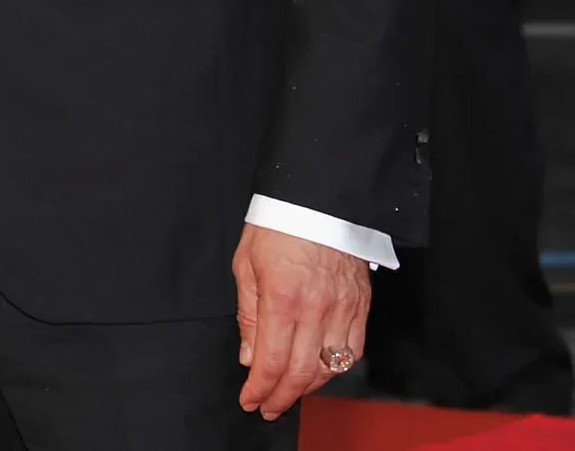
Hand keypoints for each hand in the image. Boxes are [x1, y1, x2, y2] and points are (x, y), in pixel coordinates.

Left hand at [233, 224, 369, 417]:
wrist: (318, 200)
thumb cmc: (277, 227)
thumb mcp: (246, 266)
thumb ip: (249, 315)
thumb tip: (250, 358)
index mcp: (282, 299)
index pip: (271, 362)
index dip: (260, 389)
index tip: (251, 400)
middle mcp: (316, 310)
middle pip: (301, 373)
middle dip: (282, 397)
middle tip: (268, 407)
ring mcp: (344, 310)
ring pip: (329, 368)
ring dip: (308, 388)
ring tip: (289, 393)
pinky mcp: (361, 307)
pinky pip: (352, 351)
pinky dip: (335, 369)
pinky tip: (319, 373)